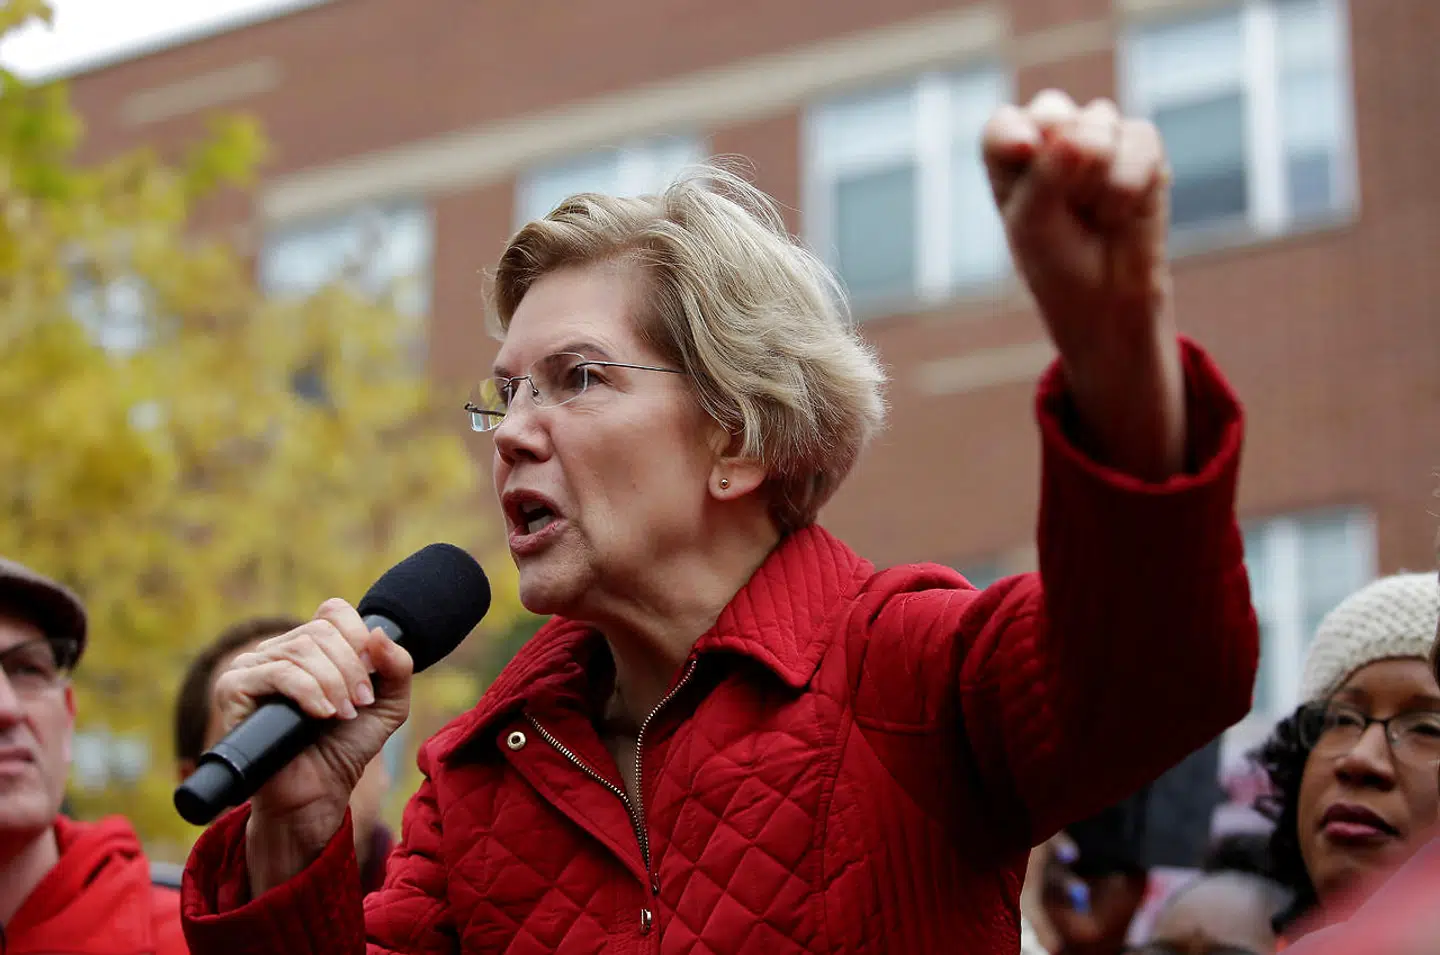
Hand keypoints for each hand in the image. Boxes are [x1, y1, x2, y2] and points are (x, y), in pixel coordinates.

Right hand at [211, 597, 411, 892]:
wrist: (317, 793)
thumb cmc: (347, 746)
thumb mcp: (389, 703)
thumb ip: (397, 666)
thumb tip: (377, 632)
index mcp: (309, 647)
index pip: (332, 612)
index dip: (358, 637)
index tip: (372, 674)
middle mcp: (277, 651)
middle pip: (320, 632)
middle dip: (350, 668)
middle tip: (360, 704)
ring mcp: (252, 668)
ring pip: (301, 649)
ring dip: (333, 683)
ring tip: (343, 714)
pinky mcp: (234, 689)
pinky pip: (277, 672)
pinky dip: (309, 691)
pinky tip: (322, 715)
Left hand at [983, 90, 1185, 480]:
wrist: (1108, 295)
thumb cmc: (1056, 261)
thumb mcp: (1033, 225)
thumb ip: (1047, 177)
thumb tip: (1083, 136)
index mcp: (1009, 158)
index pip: (1004, 124)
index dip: (1015, 134)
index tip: (1028, 153)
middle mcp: (1050, 137)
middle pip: (1051, 110)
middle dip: (1060, 154)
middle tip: (1065, 201)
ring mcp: (1098, 136)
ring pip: (1098, 121)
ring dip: (1097, 177)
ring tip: (1094, 213)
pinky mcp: (1140, 146)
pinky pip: (1140, 138)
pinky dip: (1131, 180)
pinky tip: (1122, 209)